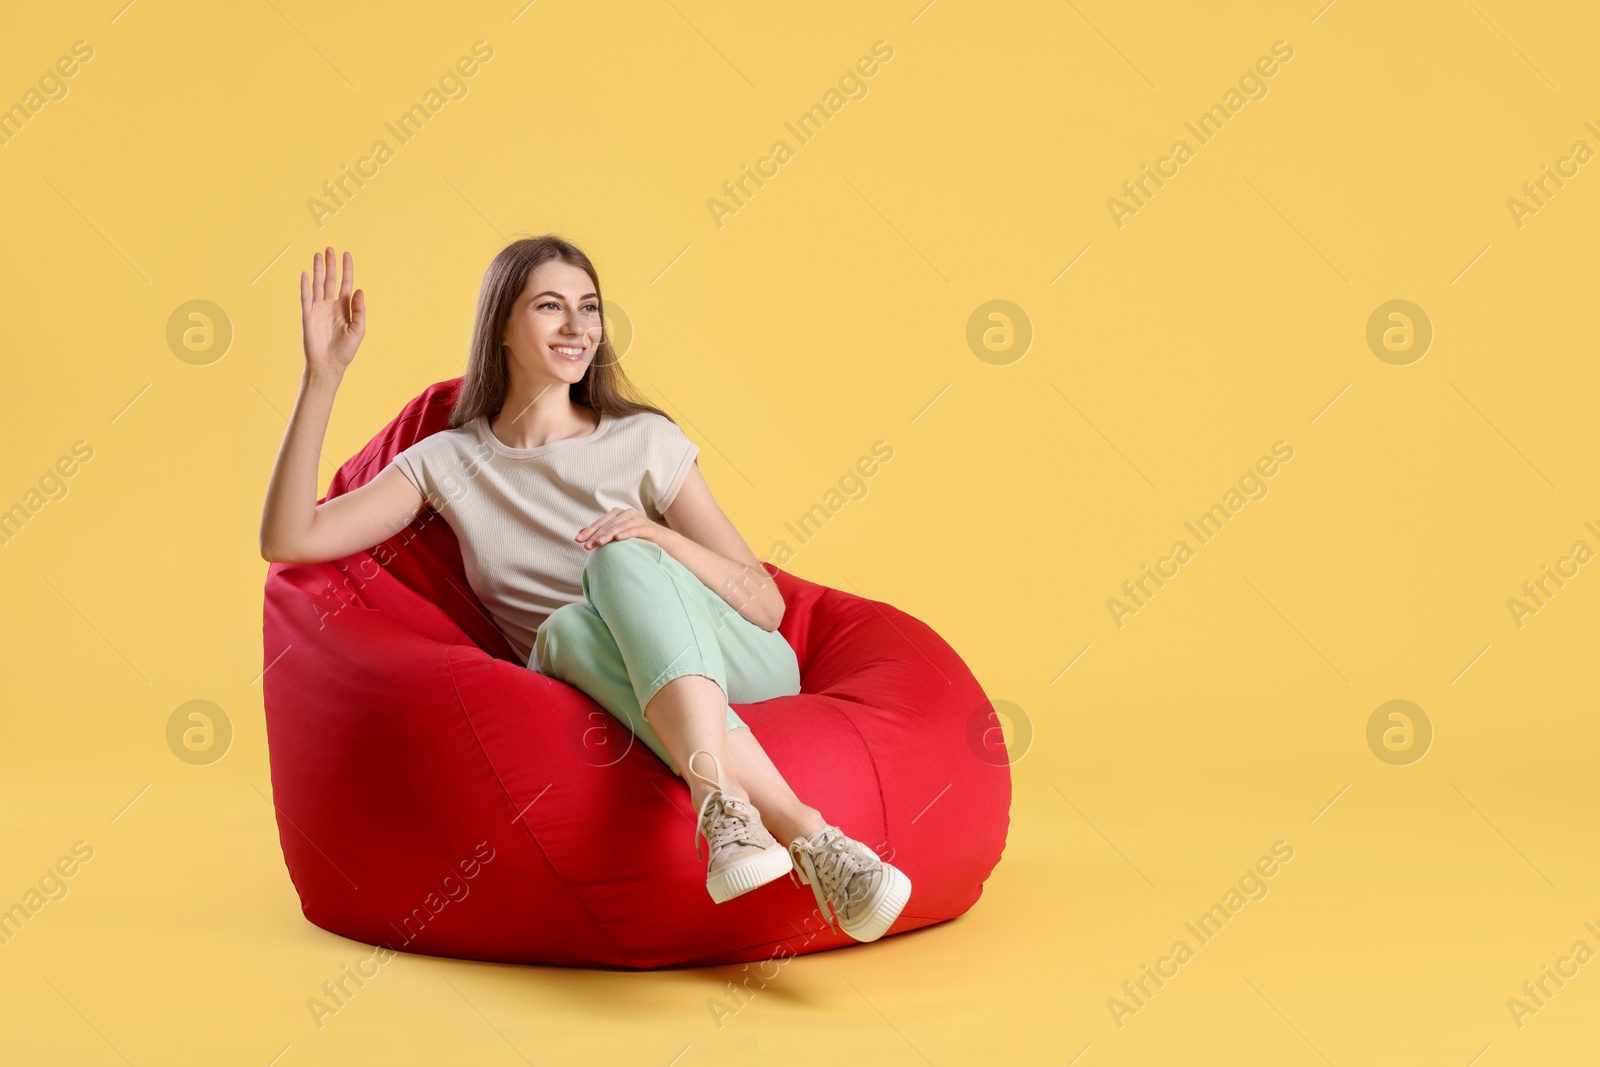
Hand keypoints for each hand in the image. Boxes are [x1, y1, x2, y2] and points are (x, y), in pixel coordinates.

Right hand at [300, 247, 364, 376]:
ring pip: (318, 285)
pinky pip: (306, 297)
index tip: (346, 254)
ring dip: (317, 270)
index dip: (347, 269)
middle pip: (330, 280)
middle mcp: (331, 305)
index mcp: (344, 308)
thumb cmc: (345, 350)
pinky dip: (305, 285)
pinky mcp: (308, 316)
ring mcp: (318, 309)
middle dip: (331, 265)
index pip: (346, 284)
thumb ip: (359, 310)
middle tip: (330, 249)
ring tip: (318, 254)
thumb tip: (359, 290)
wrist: (329, 365)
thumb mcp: (358, 330)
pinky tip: (305, 273)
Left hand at [576, 508, 665, 549]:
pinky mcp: (648, 528)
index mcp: (618, 515)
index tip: (578, 540)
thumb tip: (580, 533)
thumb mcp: (618, 534)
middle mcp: (627, 514)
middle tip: (586, 546)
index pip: (600, 522)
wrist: (663, 541)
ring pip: (620, 526)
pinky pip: (635, 529)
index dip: (589, 530)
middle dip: (596, 534)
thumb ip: (601, 532)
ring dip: (609, 534)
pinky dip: (626, 533)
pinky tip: (618, 538)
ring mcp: (638, 519)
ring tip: (599, 543)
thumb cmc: (637, 538)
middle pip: (608, 524)